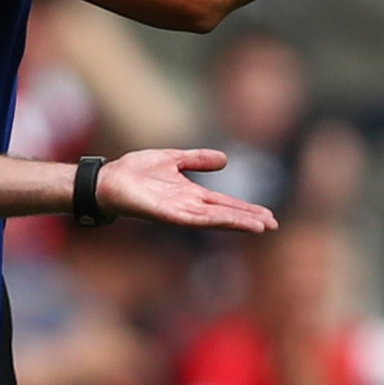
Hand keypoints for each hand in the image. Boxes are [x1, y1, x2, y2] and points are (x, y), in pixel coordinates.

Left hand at [95, 148, 280, 233]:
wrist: (109, 180)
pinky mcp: (170, 215)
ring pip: (216, 219)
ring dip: (238, 222)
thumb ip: (197, 160)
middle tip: (274, 225)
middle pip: (226, 213)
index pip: (225, 204)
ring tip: (261, 226)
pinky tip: (230, 221)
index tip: (267, 215)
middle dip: (249, 219)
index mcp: (191, 195)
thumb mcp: (173, 159)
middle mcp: (189, 206)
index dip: (246, 209)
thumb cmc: (135, 171)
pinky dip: (216, 219)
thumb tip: (225, 160)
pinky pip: (197, 218)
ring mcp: (180, 212)